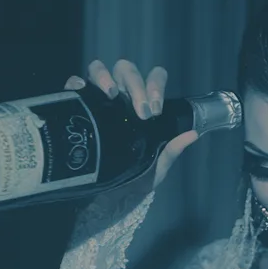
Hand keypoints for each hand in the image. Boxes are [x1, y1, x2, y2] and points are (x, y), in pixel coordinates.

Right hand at [64, 59, 198, 190]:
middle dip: (135, 85)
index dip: (155, 84)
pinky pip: (74, 85)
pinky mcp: (78, 108)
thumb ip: (171, 150)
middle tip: (141, 112)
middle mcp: (122, 97)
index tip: (155, 109)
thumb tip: (193, 134)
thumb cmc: (135, 178)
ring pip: (99, 69)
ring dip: (105, 77)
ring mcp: (98, 100)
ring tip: (112, 95)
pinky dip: (77, 82)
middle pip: (126, 70)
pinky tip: (82, 90)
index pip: (153, 78)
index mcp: (143, 104)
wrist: (108, 199)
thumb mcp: (157, 166)